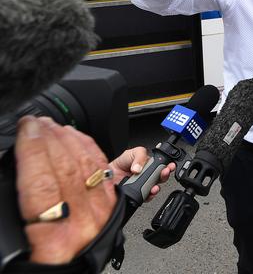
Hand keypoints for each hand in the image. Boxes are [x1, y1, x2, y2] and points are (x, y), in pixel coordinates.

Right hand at [15, 116, 115, 263]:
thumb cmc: (41, 268)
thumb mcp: (18, 247)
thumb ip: (17, 208)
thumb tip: (12, 170)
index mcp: (55, 238)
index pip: (42, 182)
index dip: (32, 149)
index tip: (25, 128)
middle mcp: (83, 224)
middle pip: (66, 168)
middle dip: (49, 138)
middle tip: (35, 122)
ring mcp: (100, 215)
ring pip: (87, 165)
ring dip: (68, 139)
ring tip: (52, 126)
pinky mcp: (110, 208)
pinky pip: (102, 171)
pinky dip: (88, 150)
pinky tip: (76, 138)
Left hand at [109, 146, 175, 199]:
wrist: (105, 176)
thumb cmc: (119, 163)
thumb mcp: (131, 153)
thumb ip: (140, 156)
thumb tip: (140, 168)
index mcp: (149, 164)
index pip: (161, 165)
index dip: (167, 165)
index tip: (169, 166)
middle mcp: (147, 175)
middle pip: (161, 177)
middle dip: (165, 175)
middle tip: (164, 172)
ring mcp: (143, 186)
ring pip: (155, 188)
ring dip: (158, 186)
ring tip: (156, 184)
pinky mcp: (138, 195)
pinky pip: (146, 197)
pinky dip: (149, 195)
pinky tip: (149, 191)